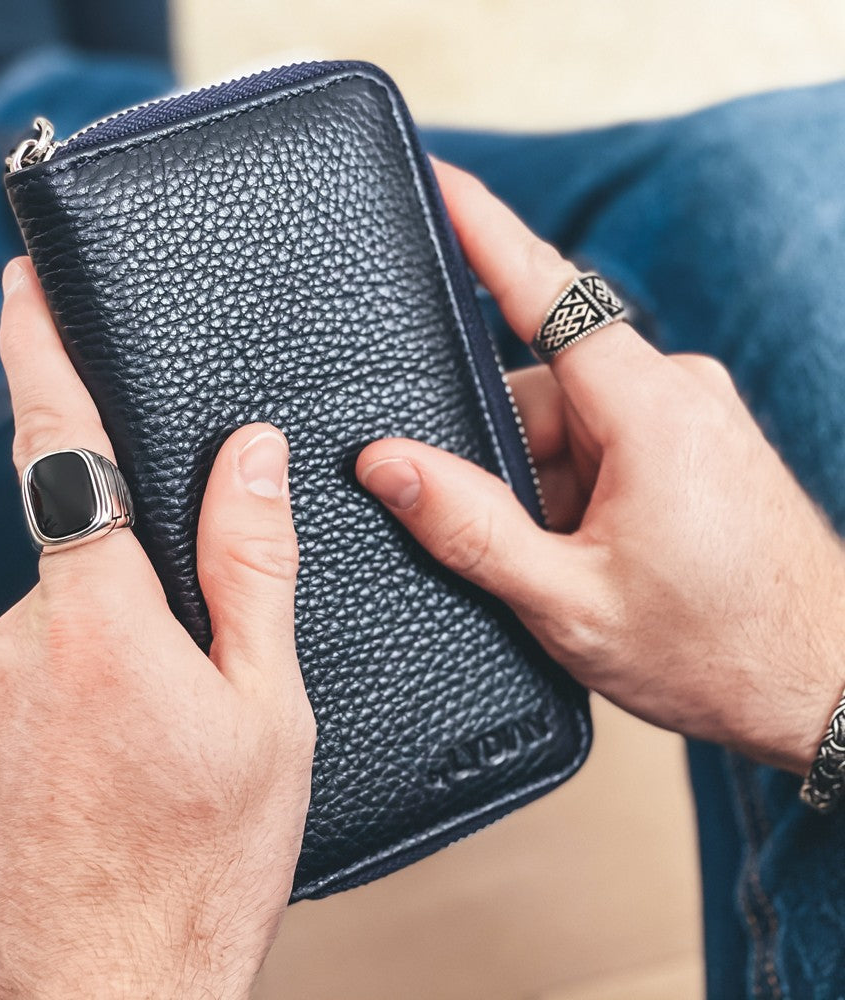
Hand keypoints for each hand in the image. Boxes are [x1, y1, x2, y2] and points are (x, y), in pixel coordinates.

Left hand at [0, 259, 314, 999]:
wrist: (110, 995)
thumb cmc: (202, 863)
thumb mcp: (264, 706)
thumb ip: (250, 566)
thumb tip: (250, 461)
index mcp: (102, 622)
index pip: (63, 447)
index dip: (43, 353)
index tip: (26, 284)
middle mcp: (19, 643)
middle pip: (90, 548)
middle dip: (150, 575)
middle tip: (204, 669)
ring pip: (72, 613)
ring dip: (128, 641)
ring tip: (172, 737)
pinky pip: (44, 662)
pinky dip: (94, 679)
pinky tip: (132, 754)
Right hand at [358, 161, 844, 774]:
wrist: (819, 682)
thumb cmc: (713, 646)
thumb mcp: (568, 598)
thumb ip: (469, 526)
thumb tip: (387, 464)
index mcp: (650, 412)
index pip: (548, 294)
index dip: (485, 232)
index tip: (440, 180)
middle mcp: (676, 391)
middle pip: (539, 389)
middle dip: (504, 459)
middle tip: (518, 544)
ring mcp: (690, 413)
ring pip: (567, 421)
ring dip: (543, 486)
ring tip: (572, 565)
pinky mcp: (693, 439)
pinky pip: (604, 437)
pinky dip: (574, 487)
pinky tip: (592, 551)